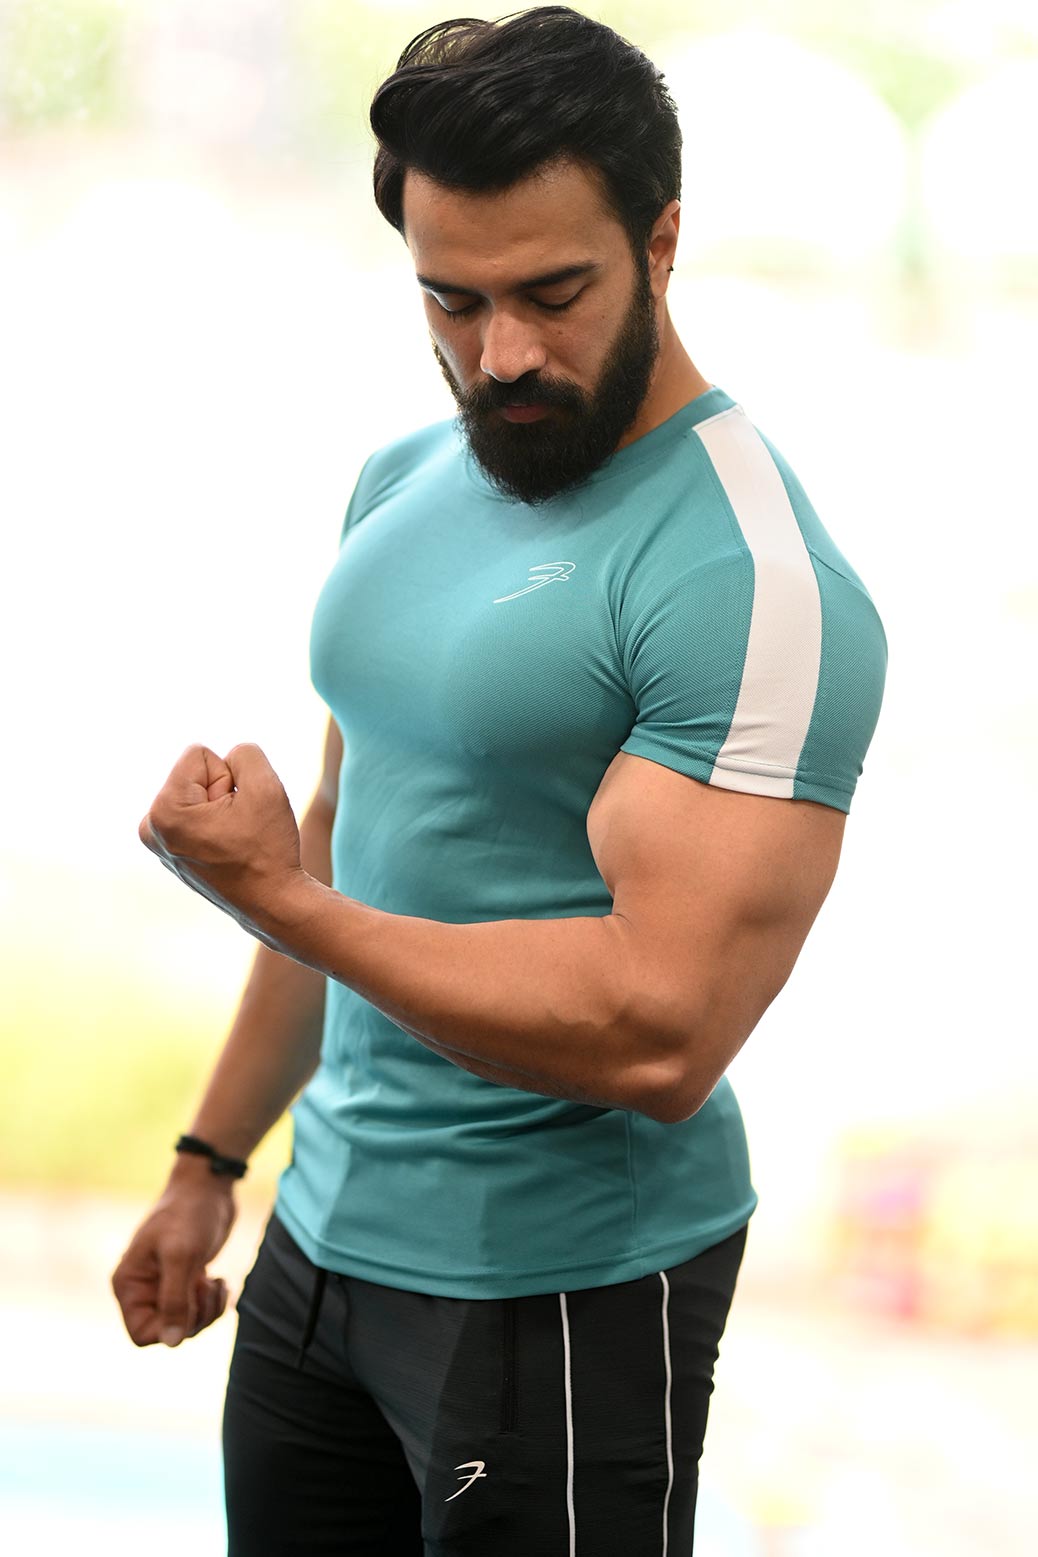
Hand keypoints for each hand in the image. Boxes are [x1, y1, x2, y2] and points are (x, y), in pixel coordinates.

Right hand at [111, 1173, 236, 1346]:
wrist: (209, 1185)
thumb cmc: (189, 1214)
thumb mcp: (182, 1255)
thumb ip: (175, 1300)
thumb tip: (172, 1343)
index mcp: (129, 1284)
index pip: (141, 1334)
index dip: (170, 1329)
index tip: (191, 1302)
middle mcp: (143, 1289)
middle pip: (168, 1332)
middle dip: (195, 1317)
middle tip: (208, 1288)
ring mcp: (165, 1285)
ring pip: (187, 1324)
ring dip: (208, 1310)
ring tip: (217, 1283)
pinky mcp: (186, 1280)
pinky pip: (199, 1310)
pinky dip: (214, 1302)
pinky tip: (220, 1280)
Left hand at [139, 743, 304, 925]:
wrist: (272, 902)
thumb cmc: (269, 848)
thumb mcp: (266, 785)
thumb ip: (245, 753)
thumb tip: (227, 758)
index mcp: (164, 811)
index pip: (199, 754)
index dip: (229, 777)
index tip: (237, 812)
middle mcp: (151, 827)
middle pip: (193, 773)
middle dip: (222, 792)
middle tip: (238, 828)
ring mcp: (158, 843)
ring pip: (196, 793)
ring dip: (219, 808)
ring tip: (233, 839)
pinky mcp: (169, 852)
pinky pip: (195, 813)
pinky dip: (214, 823)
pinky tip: (226, 849)